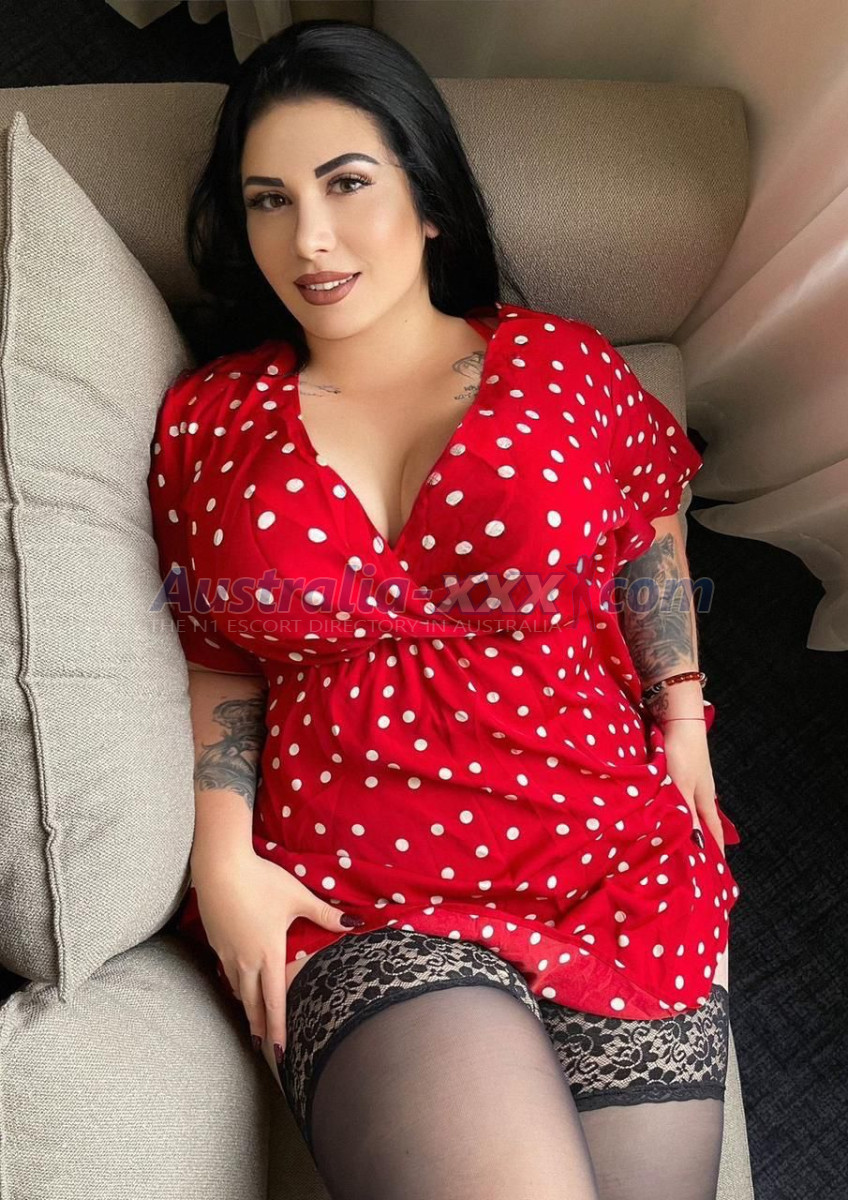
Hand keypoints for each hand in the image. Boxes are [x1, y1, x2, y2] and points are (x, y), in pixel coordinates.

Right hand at [192, 851, 362, 1058]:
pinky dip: (233, 983)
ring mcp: (227, 952)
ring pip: (237, 988)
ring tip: (251, 1020)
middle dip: (259, 1026)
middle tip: (262, 1047)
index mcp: (269, 954)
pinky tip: (235, 982)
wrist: (220, 867)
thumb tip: (354, 923)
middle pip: (252, 1002)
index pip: (274, 1001)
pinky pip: (226, 970)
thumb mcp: (298, 897)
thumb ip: (325, 914)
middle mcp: (246, 961)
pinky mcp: (215, 941)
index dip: (277, 1028)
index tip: (278, 1052)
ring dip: (246, 1006)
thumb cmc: (262, 881)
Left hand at [661, 721, 725, 856]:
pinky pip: (681, 797)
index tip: (717, 869)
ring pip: (692, 809)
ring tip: (682, 840)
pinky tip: (670, 810)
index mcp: (705, 799)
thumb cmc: (682, 754)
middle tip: (699, 860)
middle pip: (705, 822)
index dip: (716, 849)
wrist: (679, 720)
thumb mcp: (683, 787)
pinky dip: (679, 809)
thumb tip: (697, 845)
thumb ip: (687, 815)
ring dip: (690, 825)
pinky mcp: (680, 770)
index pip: (714, 831)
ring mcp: (692, 780)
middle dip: (703, 840)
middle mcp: (701, 792)